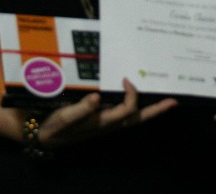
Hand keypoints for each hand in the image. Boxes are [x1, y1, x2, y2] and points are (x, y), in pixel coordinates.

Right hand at [32, 78, 176, 147]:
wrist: (42, 135)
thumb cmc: (54, 127)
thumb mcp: (63, 120)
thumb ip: (79, 111)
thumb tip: (97, 99)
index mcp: (102, 123)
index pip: (127, 111)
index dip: (132, 96)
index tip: (127, 79)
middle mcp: (108, 124)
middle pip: (137, 119)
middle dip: (156, 111)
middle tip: (173, 102)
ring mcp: (106, 122)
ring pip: (133, 118)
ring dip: (149, 111)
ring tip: (164, 102)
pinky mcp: (101, 119)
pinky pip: (124, 114)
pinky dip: (135, 108)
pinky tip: (138, 98)